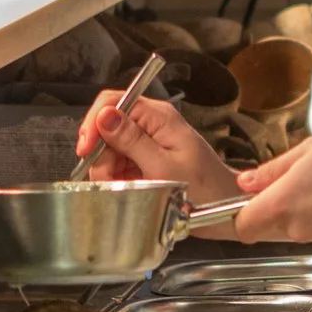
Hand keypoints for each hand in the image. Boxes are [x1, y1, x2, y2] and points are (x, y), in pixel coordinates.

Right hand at [74, 92, 240, 203]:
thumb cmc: (205, 189)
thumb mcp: (163, 166)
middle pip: (106, 128)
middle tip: (111, 179)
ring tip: (127, 188)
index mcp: (158, 116)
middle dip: (102, 155)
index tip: (86, 150)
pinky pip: (120, 163)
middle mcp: (151, 122)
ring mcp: (148, 140)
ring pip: (109, 148)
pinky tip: (131, 188)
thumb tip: (104, 116)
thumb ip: (132, 140)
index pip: (112, 102)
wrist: (226, 209)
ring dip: (110, 171)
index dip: (93, 123)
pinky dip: (119, 178)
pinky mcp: (146, 157)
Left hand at [230, 130, 311, 247]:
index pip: (242, 226)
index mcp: (285, 203)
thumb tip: (247, 182)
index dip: (239, 212)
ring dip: (304, 206)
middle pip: (270, 225)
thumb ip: (275, 169)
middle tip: (296, 174)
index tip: (248, 195)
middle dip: (276, 204)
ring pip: (298, 226)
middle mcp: (300, 228)